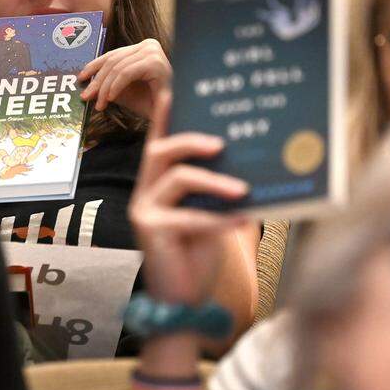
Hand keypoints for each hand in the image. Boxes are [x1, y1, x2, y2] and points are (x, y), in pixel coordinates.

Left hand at [78, 38, 170, 118]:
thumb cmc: (149, 103)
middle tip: (86, 96)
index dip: (94, 66)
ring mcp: (153, 52)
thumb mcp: (123, 89)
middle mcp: (149, 45)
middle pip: (113, 60)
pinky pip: (126, 74)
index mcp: (142, 48)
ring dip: (105, 88)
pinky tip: (110, 99)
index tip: (80, 79)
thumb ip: (107, 81)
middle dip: (97, 80)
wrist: (170, 116)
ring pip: (117, 68)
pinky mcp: (155, 63)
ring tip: (99, 104)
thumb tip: (85, 79)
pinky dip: (115, 87)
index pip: (112, 55)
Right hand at [129, 92, 248, 304]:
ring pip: (176, 179)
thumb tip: (246, 158)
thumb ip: (215, 187)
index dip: (166, 114)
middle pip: (161, 150)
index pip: (159, 139)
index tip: (176, 87)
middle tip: (222, 143)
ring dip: (214, 182)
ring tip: (243, 190)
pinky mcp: (150, 232)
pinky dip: (220, 217)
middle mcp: (145, 190)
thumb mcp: (209, 212)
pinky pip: (189, 217)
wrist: (184, 302)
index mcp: (157, 181)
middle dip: (191, 140)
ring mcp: (144, 211)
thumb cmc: (198, 253)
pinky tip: (245, 218)